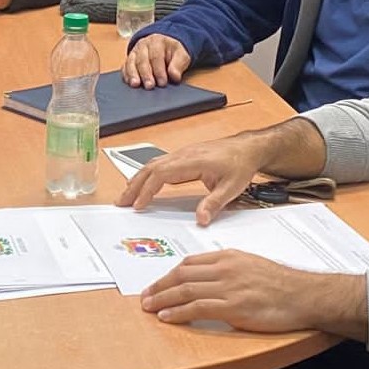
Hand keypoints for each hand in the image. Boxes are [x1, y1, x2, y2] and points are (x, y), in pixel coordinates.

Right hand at [117, 136, 269, 223]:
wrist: (247, 148)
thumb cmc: (240, 164)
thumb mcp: (232, 187)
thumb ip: (214, 204)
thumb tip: (200, 220)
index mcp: (192, 161)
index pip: (161, 174)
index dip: (148, 189)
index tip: (138, 205)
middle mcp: (183, 155)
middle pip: (150, 168)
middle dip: (134, 186)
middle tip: (121, 203)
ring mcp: (181, 154)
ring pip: (152, 165)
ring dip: (137, 180)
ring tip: (126, 197)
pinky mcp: (183, 157)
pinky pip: (159, 165)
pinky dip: (147, 176)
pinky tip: (142, 185)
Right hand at [123, 32, 190, 88]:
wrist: (164, 45)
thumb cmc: (172, 52)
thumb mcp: (181, 55)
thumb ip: (179, 65)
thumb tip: (175, 76)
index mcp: (157, 41)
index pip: (156, 56)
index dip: (159, 70)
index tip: (162, 82)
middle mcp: (143, 45)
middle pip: (142, 60)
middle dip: (145, 74)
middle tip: (149, 86)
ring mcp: (135, 52)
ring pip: (131, 62)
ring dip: (133, 74)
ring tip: (136, 84)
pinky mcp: (129, 59)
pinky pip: (125, 66)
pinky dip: (126, 74)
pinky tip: (129, 82)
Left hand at [140, 249, 365, 337]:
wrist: (305, 295)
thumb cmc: (283, 284)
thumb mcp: (252, 267)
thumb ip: (230, 270)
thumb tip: (210, 281)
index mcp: (229, 257)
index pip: (190, 263)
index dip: (170, 274)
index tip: (158, 283)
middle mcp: (225, 268)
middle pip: (182, 275)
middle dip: (160, 286)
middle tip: (145, 297)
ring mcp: (228, 287)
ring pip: (185, 290)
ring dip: (163, 299)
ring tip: (149, 308)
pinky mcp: (233, 306)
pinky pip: (198, 308)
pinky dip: (179, 313)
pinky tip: (167, 317)